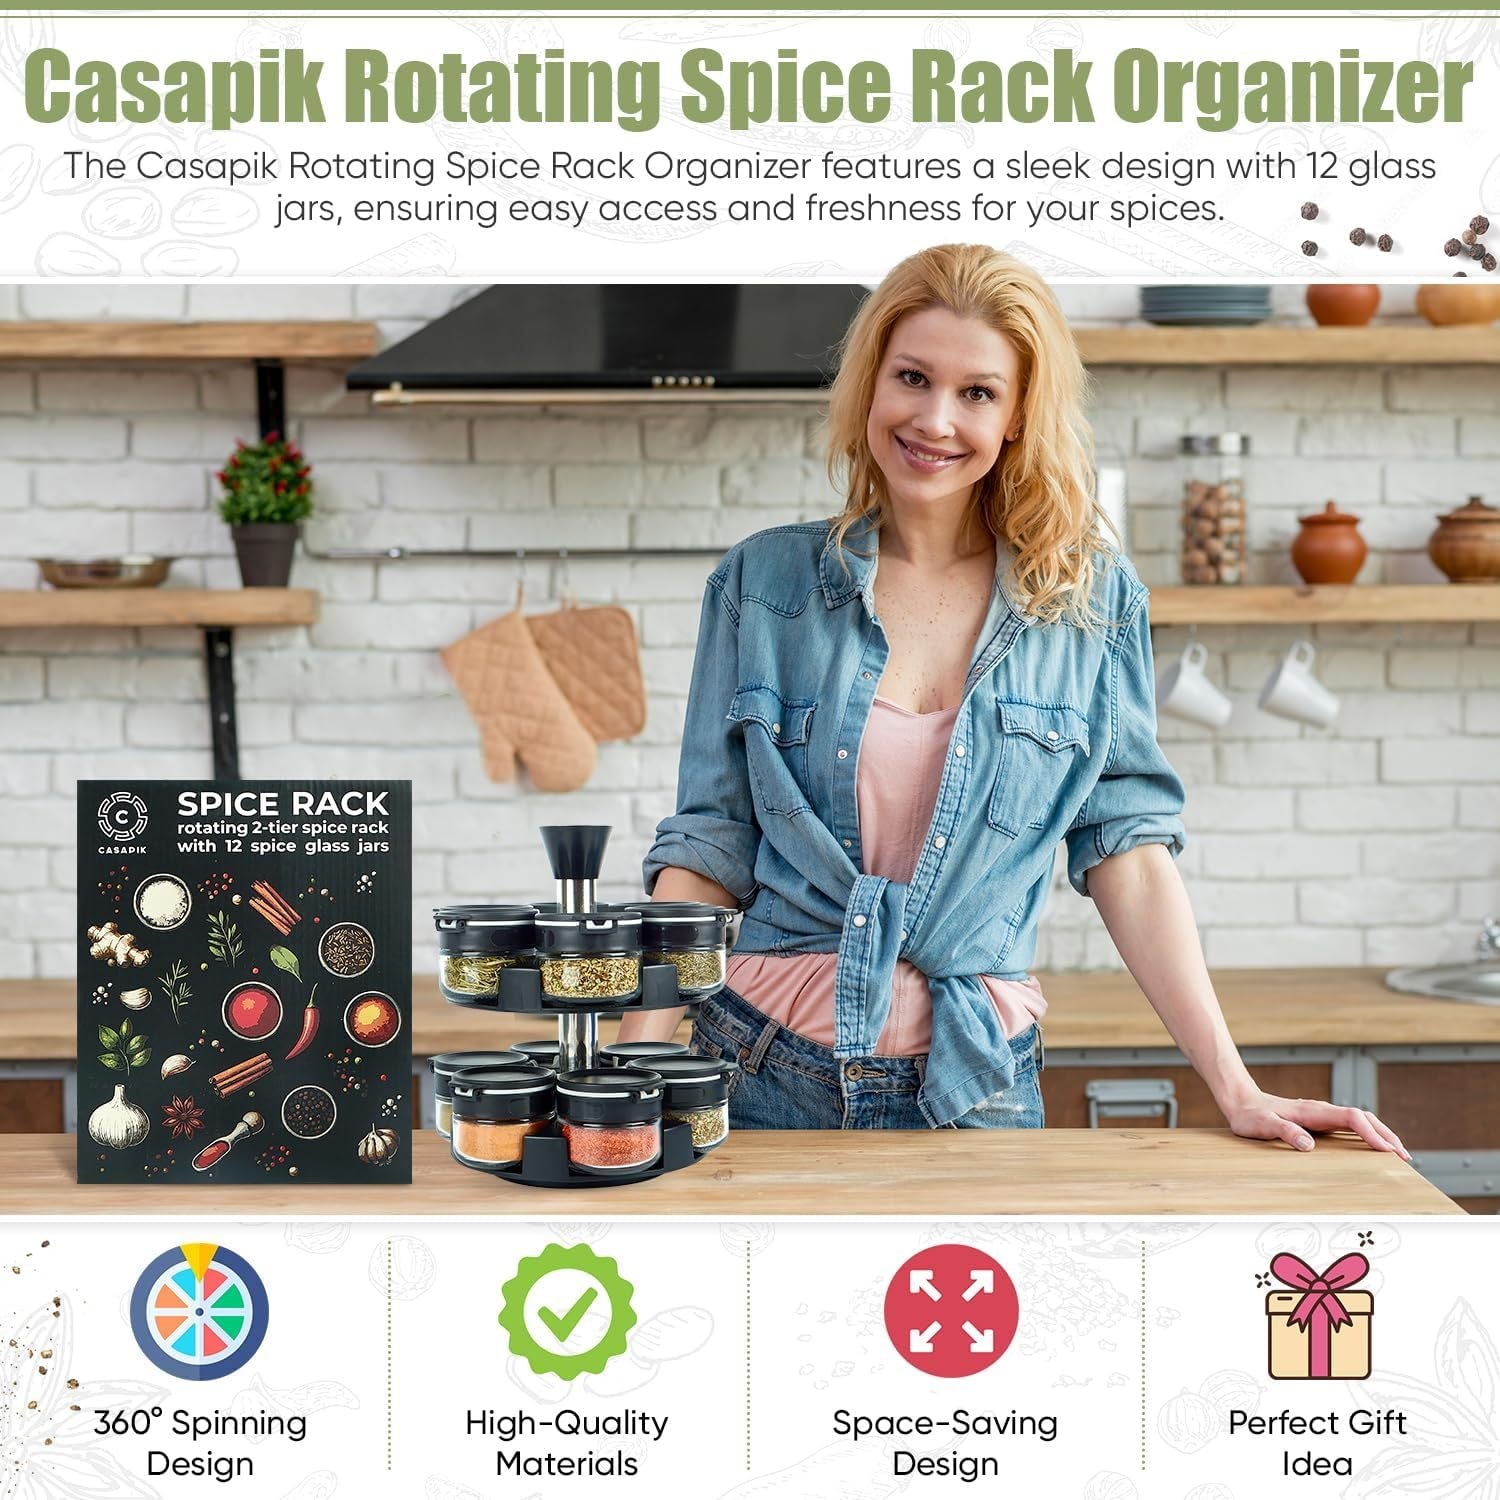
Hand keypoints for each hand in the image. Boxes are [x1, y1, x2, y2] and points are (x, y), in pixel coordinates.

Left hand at [1221, 1092, 1410, 1160]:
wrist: (1241, 1101)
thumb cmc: (1250, 1116)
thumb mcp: (1262, 1125)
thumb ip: (1284, 1132)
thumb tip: (1308, 1145)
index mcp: (1313, 1111)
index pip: (1352, 1118)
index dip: (1371, 1134)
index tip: (1386, 1150)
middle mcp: (1322, 1110)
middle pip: (1364, 1117)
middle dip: (1386, 1135)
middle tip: (1405, 1156)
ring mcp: (1322, 1114)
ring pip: (1360, 1120)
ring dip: (1381, 1134)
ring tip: (1398, 1154)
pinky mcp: (1320, 1121)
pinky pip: (1351, 1126)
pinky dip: (1368, 1134)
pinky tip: (1372, 1147)